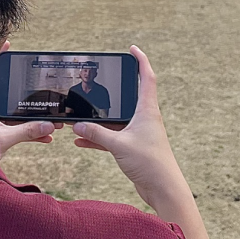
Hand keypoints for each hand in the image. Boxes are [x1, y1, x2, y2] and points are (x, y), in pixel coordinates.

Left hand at [0, 40, 63, 157]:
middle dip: (23, 88)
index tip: (7, 45)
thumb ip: (28, 132)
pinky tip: (45, 138)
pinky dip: (30, 132)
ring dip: (32, 116)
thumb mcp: (4, 139)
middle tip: (37, 80)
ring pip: (14, 113)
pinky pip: (16, 129)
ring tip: (50, 120)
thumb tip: (49, 125)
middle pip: (4, 90)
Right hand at [71, 45, 186, 211]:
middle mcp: (145, 118)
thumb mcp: (118, 144)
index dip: (140, 61)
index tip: (132, 49)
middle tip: (99, 80)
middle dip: (114, 89)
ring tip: (79, 115)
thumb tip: (76, 125)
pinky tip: (80, 140)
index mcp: (147, 110)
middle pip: (129, 96)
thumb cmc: (149, 163)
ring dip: (100, 119)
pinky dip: (98, 137)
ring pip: (117, 119)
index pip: (146, 77)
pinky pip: (112, 137)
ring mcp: (139, 133)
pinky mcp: (133, 148)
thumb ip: (96, 133)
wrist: (163, 189)